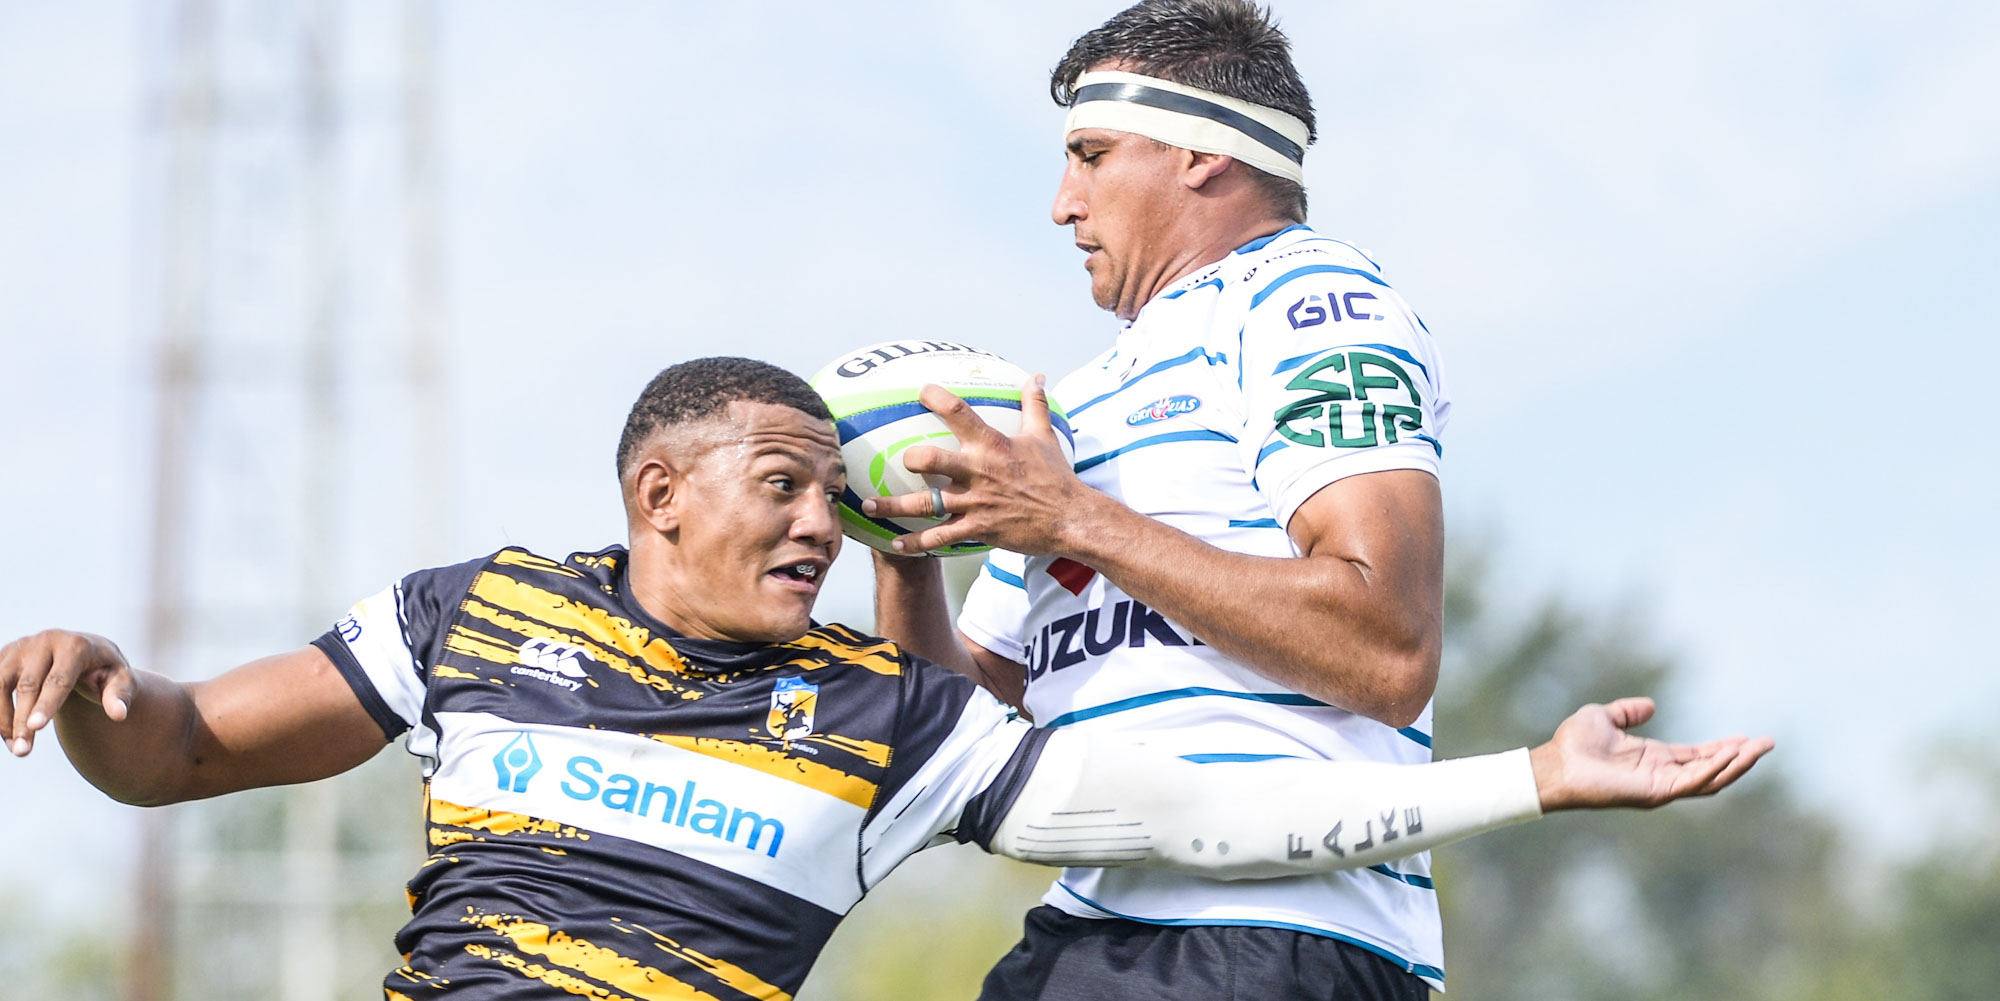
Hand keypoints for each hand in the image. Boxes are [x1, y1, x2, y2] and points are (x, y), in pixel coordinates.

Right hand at [1, 630, 135, 756]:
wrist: (85, 652)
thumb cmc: (104, 671)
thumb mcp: (120, 681)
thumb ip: (120, 696)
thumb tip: (119, 715)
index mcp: (76, 645)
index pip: (59, 679)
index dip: (47, 704)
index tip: (36, 727)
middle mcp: (46, 641)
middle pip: (28, 684)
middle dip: (22, 720)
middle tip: (22, 753)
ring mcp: (23, 646)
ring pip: (1, 684)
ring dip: (4, 718)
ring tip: (16, 747)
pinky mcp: (6, 654)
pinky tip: (7, 735)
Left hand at [860, 376, 1104, 556]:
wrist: (1071, 518)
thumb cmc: (1056, 477)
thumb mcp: (1044, 436)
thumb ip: (1034, 405)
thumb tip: (1036, 376)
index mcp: (992, 446)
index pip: (960, 413)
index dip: (937, 398)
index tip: (920, 391)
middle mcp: (978, 472)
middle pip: (930, 459)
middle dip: (909, 458)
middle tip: (898, 459)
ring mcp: (975, 503)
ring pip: (925, 504)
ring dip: (894, 506)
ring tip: (870, 505)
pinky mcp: (977, 529)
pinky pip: (939, 539)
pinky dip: (916, 544)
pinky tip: (896, 545)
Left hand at [1529, 697, 1773, 811]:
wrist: (1555, 764)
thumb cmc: (1574, 743)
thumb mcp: (1605, 717)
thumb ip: (1628, 712)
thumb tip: (1650, 706)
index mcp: (1654, 759)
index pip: (1698, 756)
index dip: (1724, 748)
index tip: (1747, 738)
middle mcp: (1662, 774)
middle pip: (1712, 769)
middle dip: (1741, 758)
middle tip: (1768, 743)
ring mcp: (1661, 786)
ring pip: (1710, 778)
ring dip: (1737, 764)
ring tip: (1759, 747)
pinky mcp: (1655, 793)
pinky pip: (1693, 782)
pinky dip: (1714, 769)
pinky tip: (1732, 755)